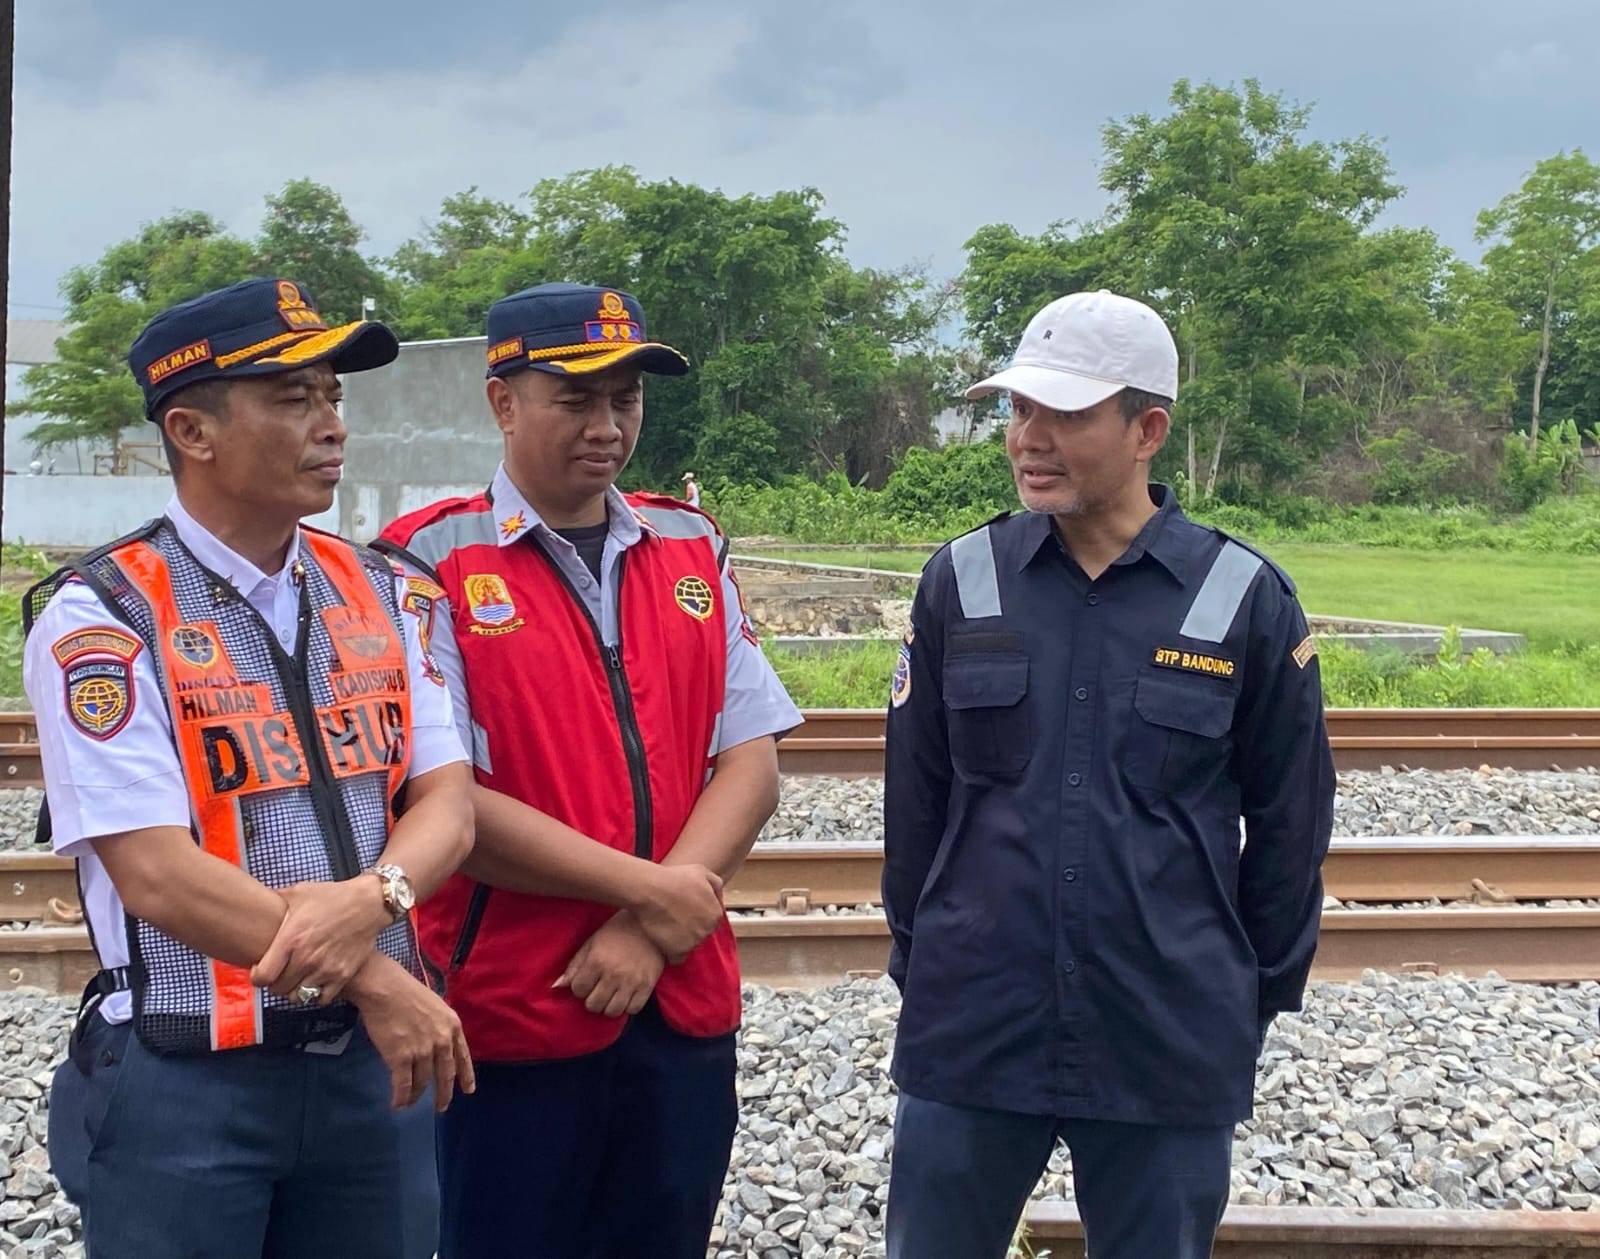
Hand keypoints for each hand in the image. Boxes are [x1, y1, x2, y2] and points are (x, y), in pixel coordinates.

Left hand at [250, 877, 389, 1002]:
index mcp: (291, 939)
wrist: (369, 903)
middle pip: (278, 989)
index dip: (257, 977)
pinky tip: (314, 982)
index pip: (262, 977)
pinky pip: (321, 999)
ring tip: (295, 979)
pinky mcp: (342, 975)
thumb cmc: (334, 896)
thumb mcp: (299, 892)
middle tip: (278, 973)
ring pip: (298, 996)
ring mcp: (326, 969)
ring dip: (293, 990)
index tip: (260, 971)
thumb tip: (256, 899)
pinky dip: (315, 994)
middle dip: (274, 983)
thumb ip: (275, 899)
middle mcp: (307, 958)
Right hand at [346, 953, 474, 1110]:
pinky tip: (397, 1104)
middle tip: (441, 1107)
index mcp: (453, 1026)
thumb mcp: (436, 1006)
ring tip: (409, 1103)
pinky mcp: (401, 1057)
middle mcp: (442, 1041)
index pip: (463, 1057)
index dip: (466, 1076)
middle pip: (445, 1075)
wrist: (385, 988)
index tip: (468, 1090)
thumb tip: (440, 1045)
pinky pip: (403, 1085)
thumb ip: (441, 1027)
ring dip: (415, 1096)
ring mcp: (422, 1050)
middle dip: (443, 1094)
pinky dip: (401, 1097)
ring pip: (422, 1082)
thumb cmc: (407, 992)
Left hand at [555, 912, 665, 1017]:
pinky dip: (627, 1006)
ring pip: (612, 1012)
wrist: (650, 925)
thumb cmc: (617, 932)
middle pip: (593, 1005)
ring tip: (611, 995)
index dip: (580, 987)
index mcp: (597, 961)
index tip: (587, 981)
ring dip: (608, 1006)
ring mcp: (632, 982)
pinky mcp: (648, 986)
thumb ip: (574, 965)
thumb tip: (557, 986)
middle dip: (592, 999)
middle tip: (598, 990)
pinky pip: (633, 1009)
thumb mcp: (592, 943)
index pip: (578, 990)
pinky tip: (626, 995)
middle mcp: (613, 974)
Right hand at [628, 863, 723, 962]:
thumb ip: (716, 885)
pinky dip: (670, 952)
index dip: (695, 916)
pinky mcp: (678, 951)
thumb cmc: (674, 878)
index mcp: (716, 914)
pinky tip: (662, 940)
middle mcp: (708, 930)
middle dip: (689, 929)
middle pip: (700, 935)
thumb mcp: (702, 872)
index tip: (682, 911)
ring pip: (689, 946)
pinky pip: (677, 958)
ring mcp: (694, 942)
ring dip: (679, 941)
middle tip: (672, 918)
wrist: (651, 890)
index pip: (709, 922)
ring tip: (665, 927)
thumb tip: (719, 900)